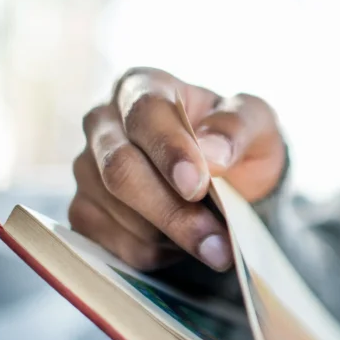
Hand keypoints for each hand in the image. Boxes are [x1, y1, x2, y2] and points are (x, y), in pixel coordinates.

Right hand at [69, 68, 286, 272]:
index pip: (145, 114)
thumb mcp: (255, 121)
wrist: (230, 177)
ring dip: (170, 237)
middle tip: (217, 242)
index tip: (198, 185)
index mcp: (142, 86)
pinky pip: (110, 242)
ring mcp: (87, 170)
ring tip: (215, 245)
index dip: (170, 151)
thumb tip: (211, 154)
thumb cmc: (236, 139)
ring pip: (115, 211)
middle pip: (120, 170)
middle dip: (172, 211)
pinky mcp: (84, 212)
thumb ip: (235, 128)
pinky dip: (153, 252)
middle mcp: (103, 123)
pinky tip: (183, 244)